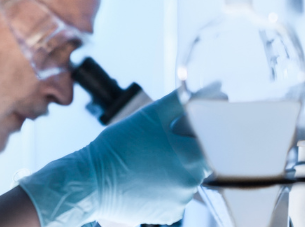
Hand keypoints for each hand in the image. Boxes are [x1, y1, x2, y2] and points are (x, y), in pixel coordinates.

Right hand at [19, 91, 206, 225]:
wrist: (89, 182)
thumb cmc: (118, 146)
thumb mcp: (150, 115)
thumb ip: (184, 101)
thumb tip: (215, 91)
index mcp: (193, 158)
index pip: (210, 141)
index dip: (194, 134)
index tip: (177, 132)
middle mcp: (191, 184)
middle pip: (198, 161)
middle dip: (182, 151)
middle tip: (156, 145)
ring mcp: (179, 202)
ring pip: (185, 179)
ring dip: (173, 170)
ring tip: (146, 162)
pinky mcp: (167, 216)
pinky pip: (173, 197)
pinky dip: (163, 188)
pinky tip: (144, 179)